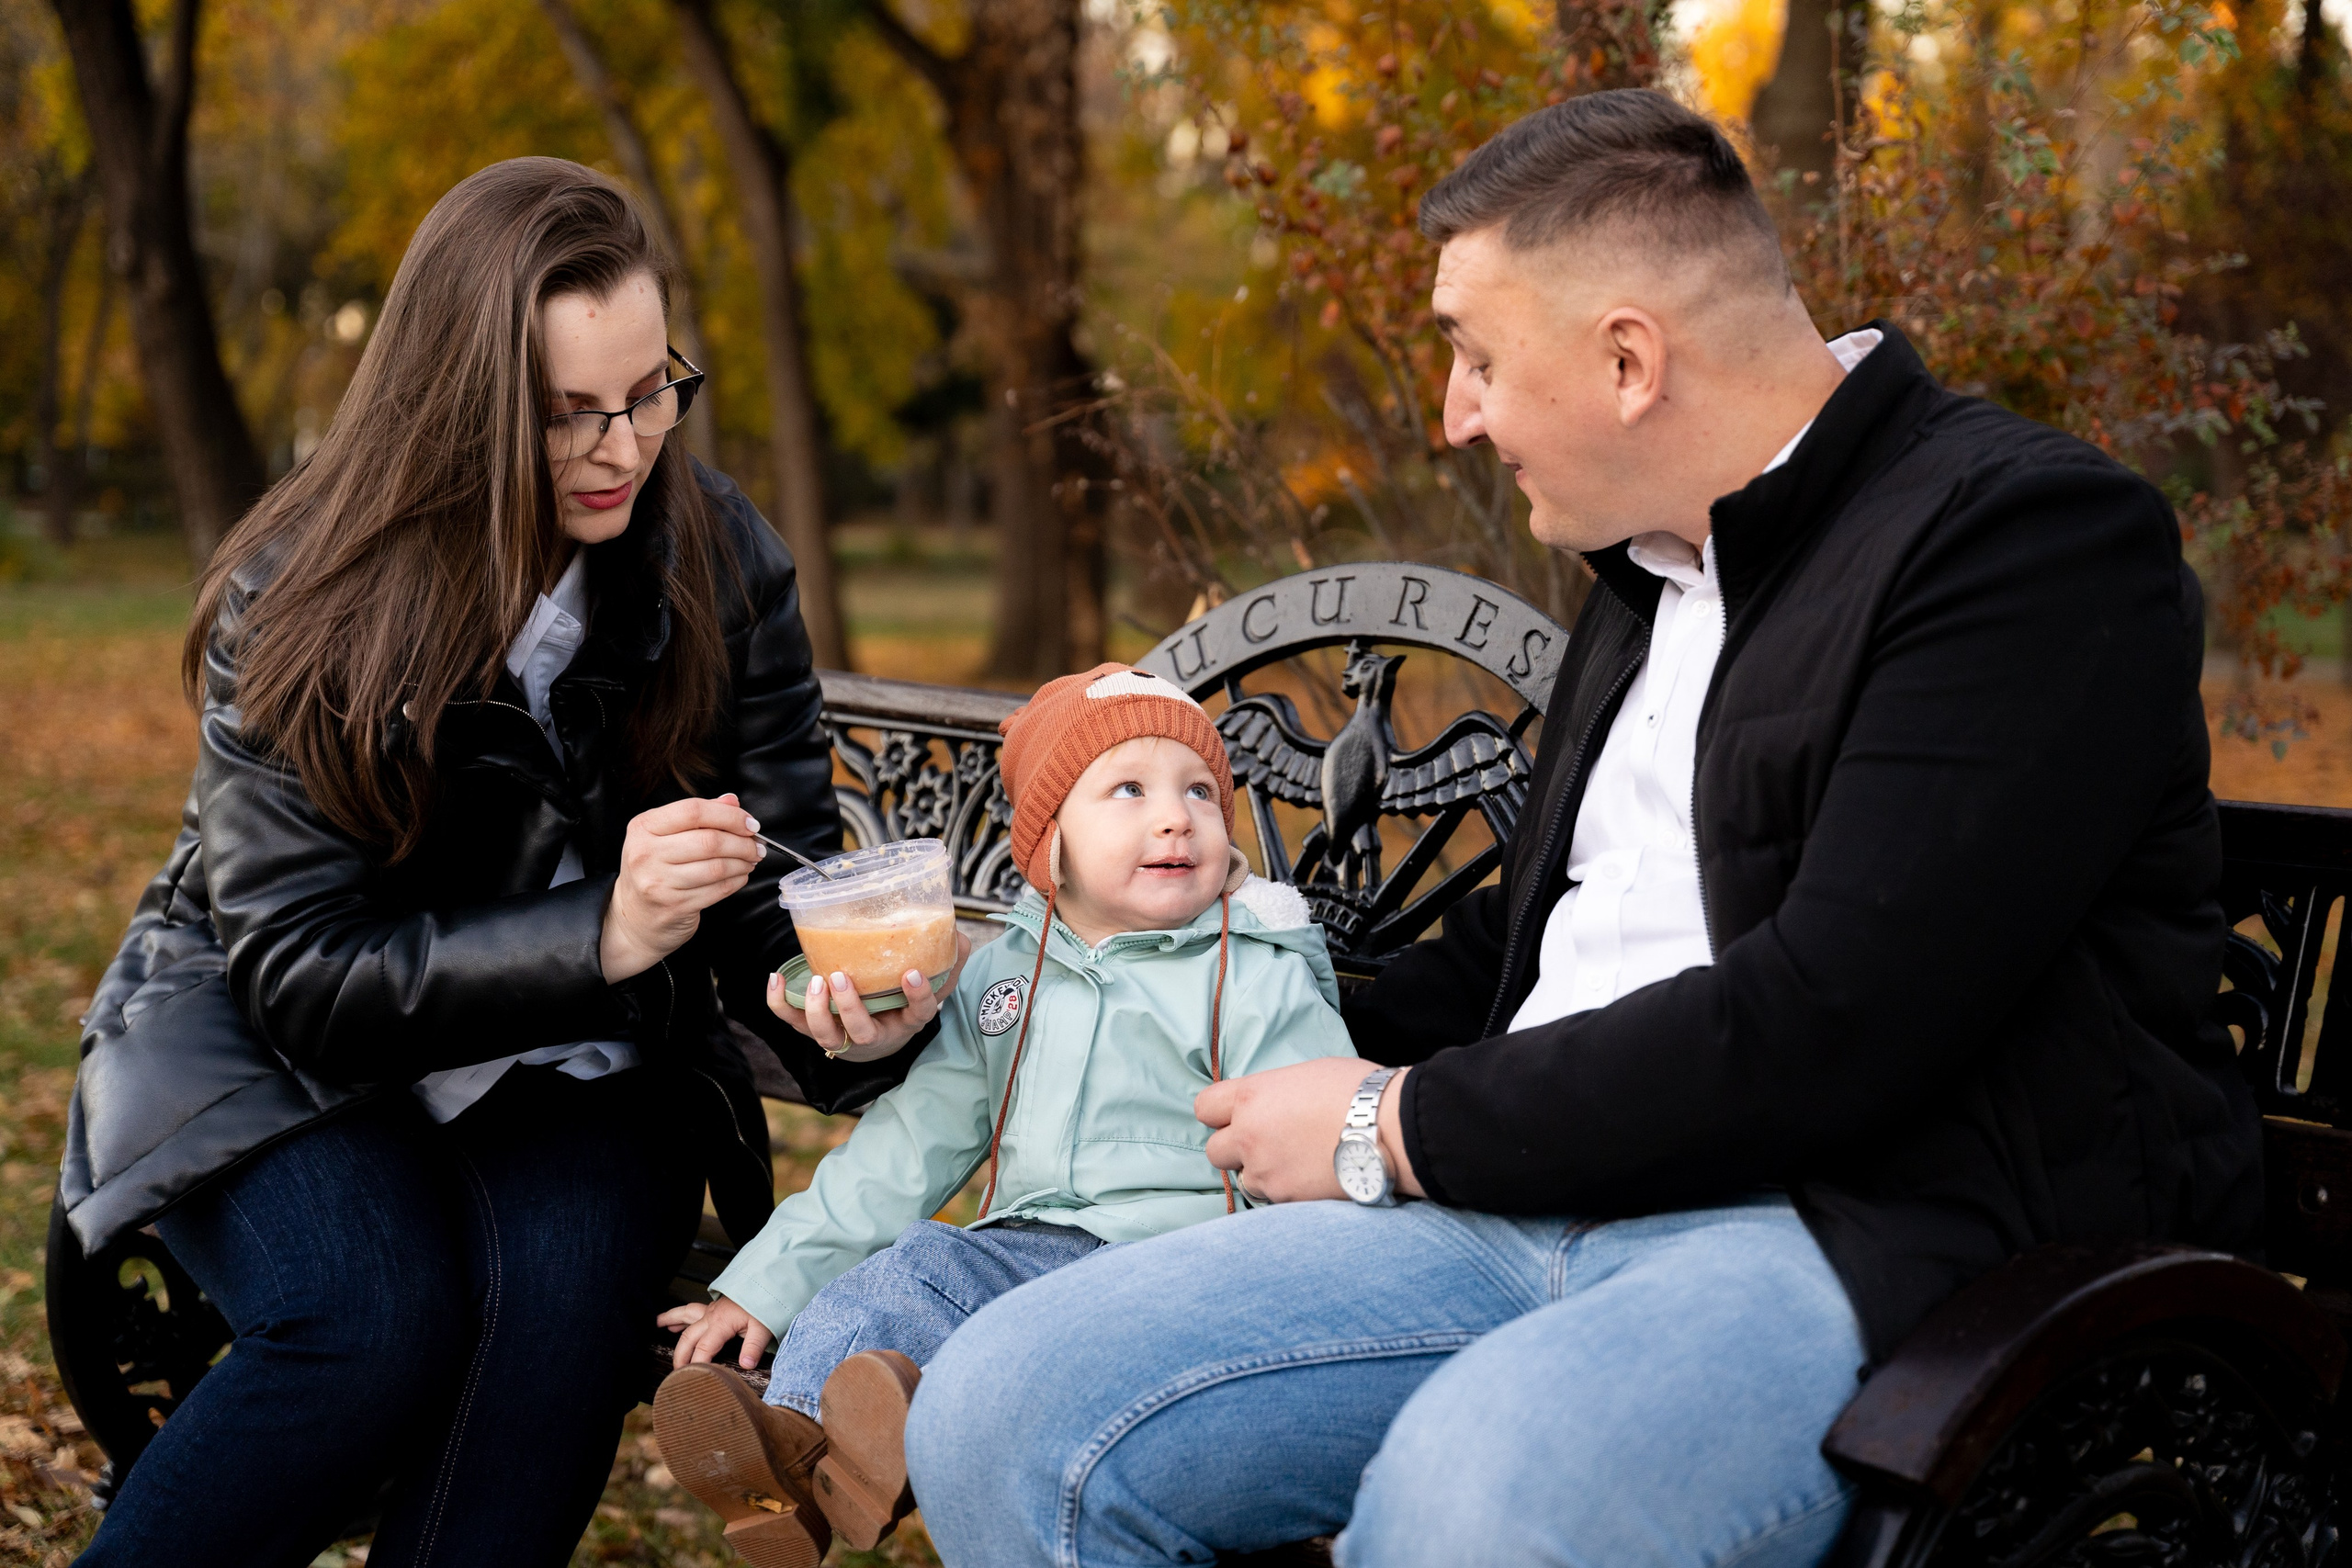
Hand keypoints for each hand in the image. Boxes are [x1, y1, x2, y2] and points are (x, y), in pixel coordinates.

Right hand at [601, 794, 765, 982]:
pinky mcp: (674, 906)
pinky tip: (740, 875)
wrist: (634, 916)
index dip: (729, 815)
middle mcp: (646, 853)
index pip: (693, 811)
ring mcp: (658, 883)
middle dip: (742, 842)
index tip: (750, 823)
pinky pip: (717, 890)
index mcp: (643, 827)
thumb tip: (731, 801)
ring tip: (751, 860)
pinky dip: (737, 881)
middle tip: (757, 845)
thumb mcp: (665, 836)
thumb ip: (697, 816)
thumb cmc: (654, 869)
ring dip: (743, 862)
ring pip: (717, 867)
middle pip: (709, 841)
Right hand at [658, 1295, 772, 1371]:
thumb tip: (746, 1365)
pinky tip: (673, 1323)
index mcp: (720, 1323)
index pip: (703, 1349)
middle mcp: (711, 1316)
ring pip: (684, 1316)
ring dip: (669, 1322)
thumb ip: (754, 1347)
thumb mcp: (763, 1327)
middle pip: (688, 1338)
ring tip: (655, 1328)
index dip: (697, 1365)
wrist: (768, 1283)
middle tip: (676, 1373)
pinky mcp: (714, 1308)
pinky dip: (679, 1316)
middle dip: (680, 1356)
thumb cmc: (766, 1304)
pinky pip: (691, 1312)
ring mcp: (711, 1311)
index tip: (694, 1378)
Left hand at [769, 931, 972, 1063]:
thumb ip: (948, 961)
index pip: (918, 1013)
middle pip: (862, 1031)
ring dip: (816, 1010)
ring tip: (814, 980)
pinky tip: (775, 977)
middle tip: (840, 976)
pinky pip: (793, 1023)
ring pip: (826, 1035)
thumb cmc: (903, 1004)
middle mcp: (874, 1035)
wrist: (879, 1040)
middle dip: (849, 1007)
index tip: (910, 973)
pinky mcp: (816, 1031)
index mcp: (907, 1021)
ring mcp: (843, 1036)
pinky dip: (780, 1004)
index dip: (916, 997)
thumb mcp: (931, 986)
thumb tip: (960, 935)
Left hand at [1196, 1056, 1423, 1202]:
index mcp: (1251, 1096)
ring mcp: (1265, 1171)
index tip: (1235, 1116)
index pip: (1204, 1107)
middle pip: (1214, 1151)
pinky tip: (1311, 1178)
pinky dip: (1286, 1191)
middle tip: (1265, 1143)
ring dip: (1261, 1173)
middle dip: (1235, 1149)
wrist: (1390, 1127)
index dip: (1219, 1113)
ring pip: (1244, 1179)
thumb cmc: (1356, 1090)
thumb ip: (1275, 1093)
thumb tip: (1274, 1104)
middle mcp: (1248, 1135)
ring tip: (1295, 1163)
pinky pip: (1272, 1198)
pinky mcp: (1286, 1198)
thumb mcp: (1307, 1074)